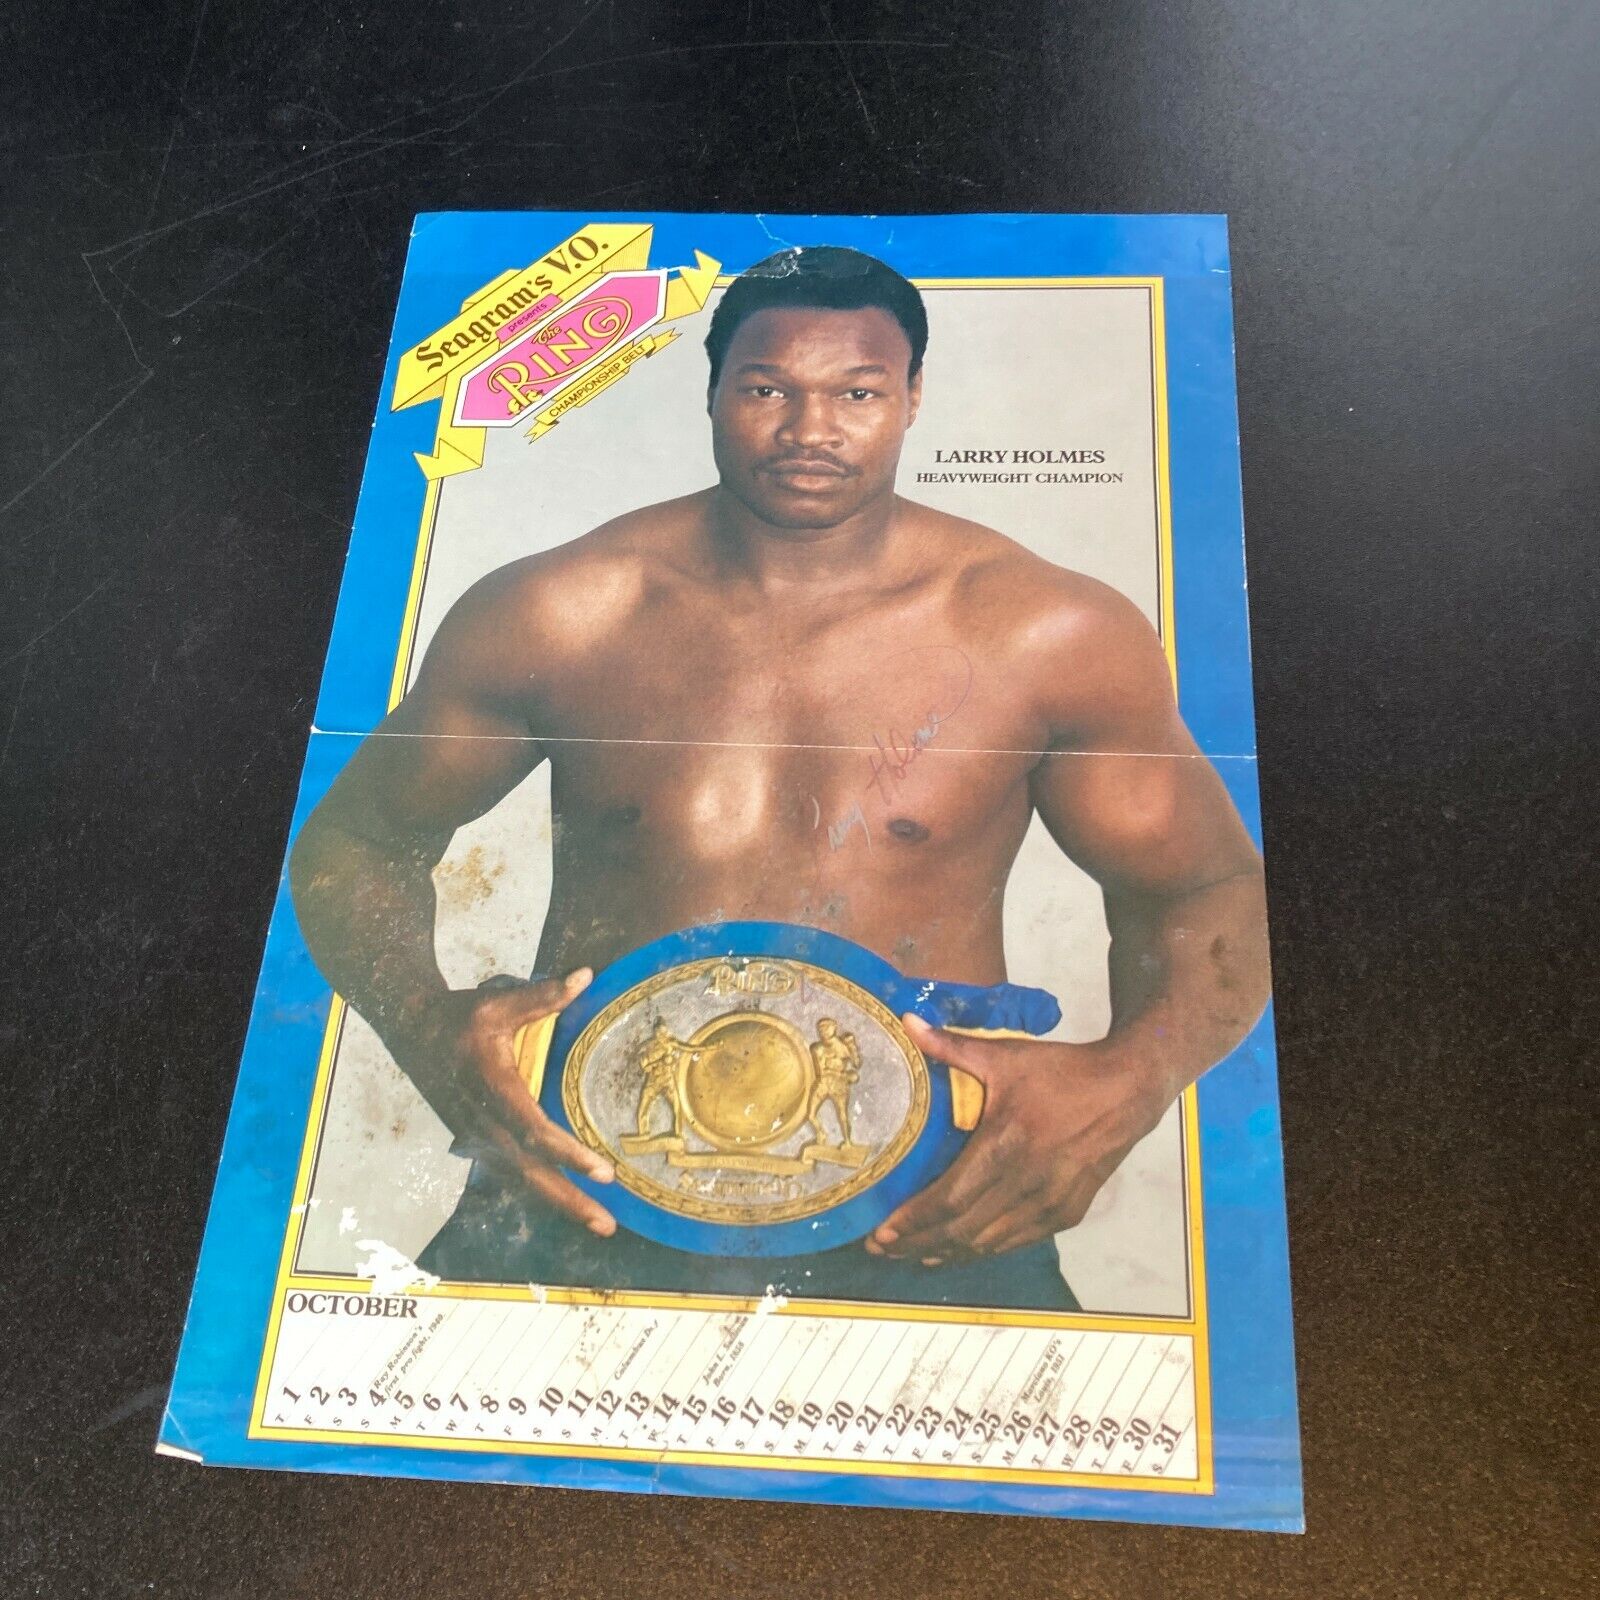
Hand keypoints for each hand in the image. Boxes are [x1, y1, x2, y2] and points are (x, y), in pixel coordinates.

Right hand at [393, 970, 616, 1236]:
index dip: (567, 1154)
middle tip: (606, 1224)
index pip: (533, 1130)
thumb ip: (542, 997)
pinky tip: (566, 1206)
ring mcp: (475, 1136)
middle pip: (529, 1172)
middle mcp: (482, 1121)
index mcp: (491, 1087)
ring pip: (519, 1180)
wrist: (410, 1031)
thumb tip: (586, 976)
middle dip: (569, 1200)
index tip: (603, 1171)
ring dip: (558, 1203)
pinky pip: (510, 1174)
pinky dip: (538, 1193)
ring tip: (598, 1222)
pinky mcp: (474, 1141)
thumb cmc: (458, 1016)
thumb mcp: (498, 1001)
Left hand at [866, 1013, 1169, 1263]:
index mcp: (1005, 1144)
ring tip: (911, 1254)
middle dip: (917, 1243)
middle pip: (961, 1229)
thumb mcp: (1005, 1055)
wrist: (1127, 1090)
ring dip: (946, 1253)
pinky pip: (1016, 1241)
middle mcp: (1025, 1182)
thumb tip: (907, 1021)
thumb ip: (951, 1045)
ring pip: (988, 1243)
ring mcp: (1048, 1203)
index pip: (949, 1198)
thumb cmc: (1061, 1071)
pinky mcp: (1067, 1213)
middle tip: (882, 1248)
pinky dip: (983, 1250)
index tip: (881, 1231)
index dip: (913, 1220)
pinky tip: (959, 1251)